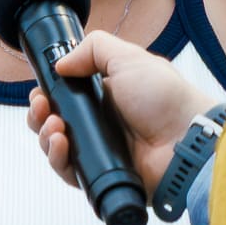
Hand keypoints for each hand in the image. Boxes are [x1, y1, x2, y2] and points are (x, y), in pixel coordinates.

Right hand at [25, 30, 212, 192]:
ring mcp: (99, 151)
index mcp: (104, 96)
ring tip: (55, 127)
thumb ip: (93, 49)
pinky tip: (61, 145)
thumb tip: (61, 63)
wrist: (186, 138)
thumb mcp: (128, 57)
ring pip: (56, 150)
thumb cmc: (166, 98)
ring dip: (45, 137)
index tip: (40, 91)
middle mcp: (99, 124)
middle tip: (43, 108)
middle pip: (52, 124)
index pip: (63, 98)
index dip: (46, 95)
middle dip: (39, 116)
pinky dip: (58, 160)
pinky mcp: (101, 175)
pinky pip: (69, 173)